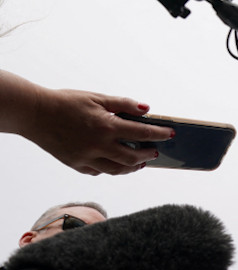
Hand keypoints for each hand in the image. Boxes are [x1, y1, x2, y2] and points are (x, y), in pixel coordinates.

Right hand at [21, 88, 173, 175]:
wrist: (33, 113)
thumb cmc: (66, 102)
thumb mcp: (97, 98)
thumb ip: (123, 104)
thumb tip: (147, 110)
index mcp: (106, 126)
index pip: (141, 132)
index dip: (159, 134)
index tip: (171, 134)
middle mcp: (98, 145)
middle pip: (132, 157)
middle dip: (147, 154)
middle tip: (155, 151)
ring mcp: (86, 157)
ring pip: (116, 169)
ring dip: (132, 167)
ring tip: (140, 163)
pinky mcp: (75, 163)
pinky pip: (97, 171)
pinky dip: (109, 169)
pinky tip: (115, 164)